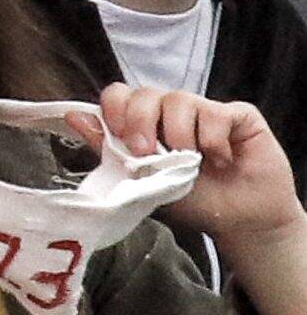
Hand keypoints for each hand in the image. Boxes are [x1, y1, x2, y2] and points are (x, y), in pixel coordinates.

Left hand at [97, 81, 306, 252]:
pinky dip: (214, 140)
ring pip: (179, 98)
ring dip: (179, 135)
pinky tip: (221, 160)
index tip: (119, 136)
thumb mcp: (144, 180)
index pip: (120, 94)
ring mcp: (205, 109)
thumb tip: (74, 116)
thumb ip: (110, 149)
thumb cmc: (194, 201)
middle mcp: (172, 111)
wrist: (241, 221)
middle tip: (147, 153)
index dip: (114, 108)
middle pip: (145, 92)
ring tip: (192, 163)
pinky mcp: (239, 115)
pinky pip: (217, 112)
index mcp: (146, 123)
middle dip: (140, 121)